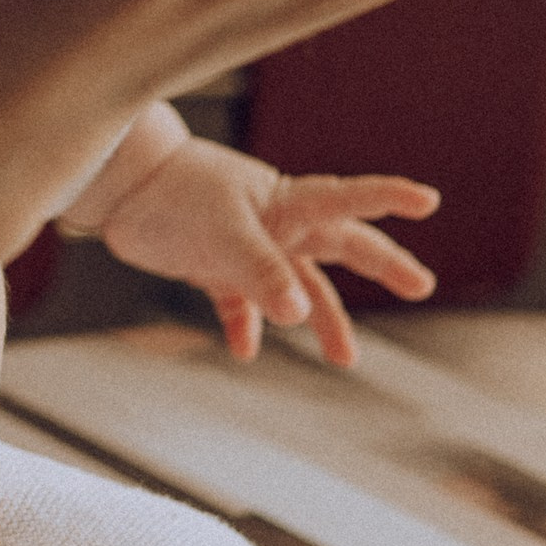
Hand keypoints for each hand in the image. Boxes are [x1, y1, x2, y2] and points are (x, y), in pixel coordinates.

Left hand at [98, 138, 437, 365]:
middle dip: (381, 266)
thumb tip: (301, 314)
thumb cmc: (173, 192)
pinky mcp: (212, 265)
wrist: (117, 186)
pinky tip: (246, 350)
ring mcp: (245, 246)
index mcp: (286, 203)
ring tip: (345, 358)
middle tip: (421, 285)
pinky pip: (240, 302)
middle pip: (338, 247)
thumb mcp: (226, 234)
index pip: (348, 201)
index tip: (428, 200)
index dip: (389, 197)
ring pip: (295, 286)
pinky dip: (246, 325)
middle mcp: (274, 224)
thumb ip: (263, 272)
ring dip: (319, 318)